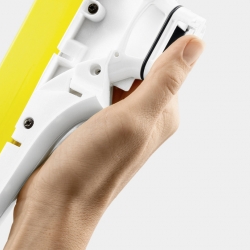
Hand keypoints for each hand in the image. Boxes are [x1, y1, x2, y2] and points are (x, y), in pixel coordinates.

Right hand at [0, 34, 204, 249]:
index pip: (162, 60)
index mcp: (162, 112)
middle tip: (92, 92)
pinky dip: (65, 98)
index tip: (124, 51)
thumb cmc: (93, 172)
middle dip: (101, 70)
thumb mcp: (132, 118)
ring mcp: (111, 121)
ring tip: (73, 111)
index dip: (142, 49)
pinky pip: (76, 95)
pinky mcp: (85, 125)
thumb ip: (164, 80)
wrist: (53, 204)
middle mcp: (140, 116)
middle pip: (123, 66)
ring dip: (78, 86)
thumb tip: (195, 45)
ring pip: (95, 79)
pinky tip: (61, 115)